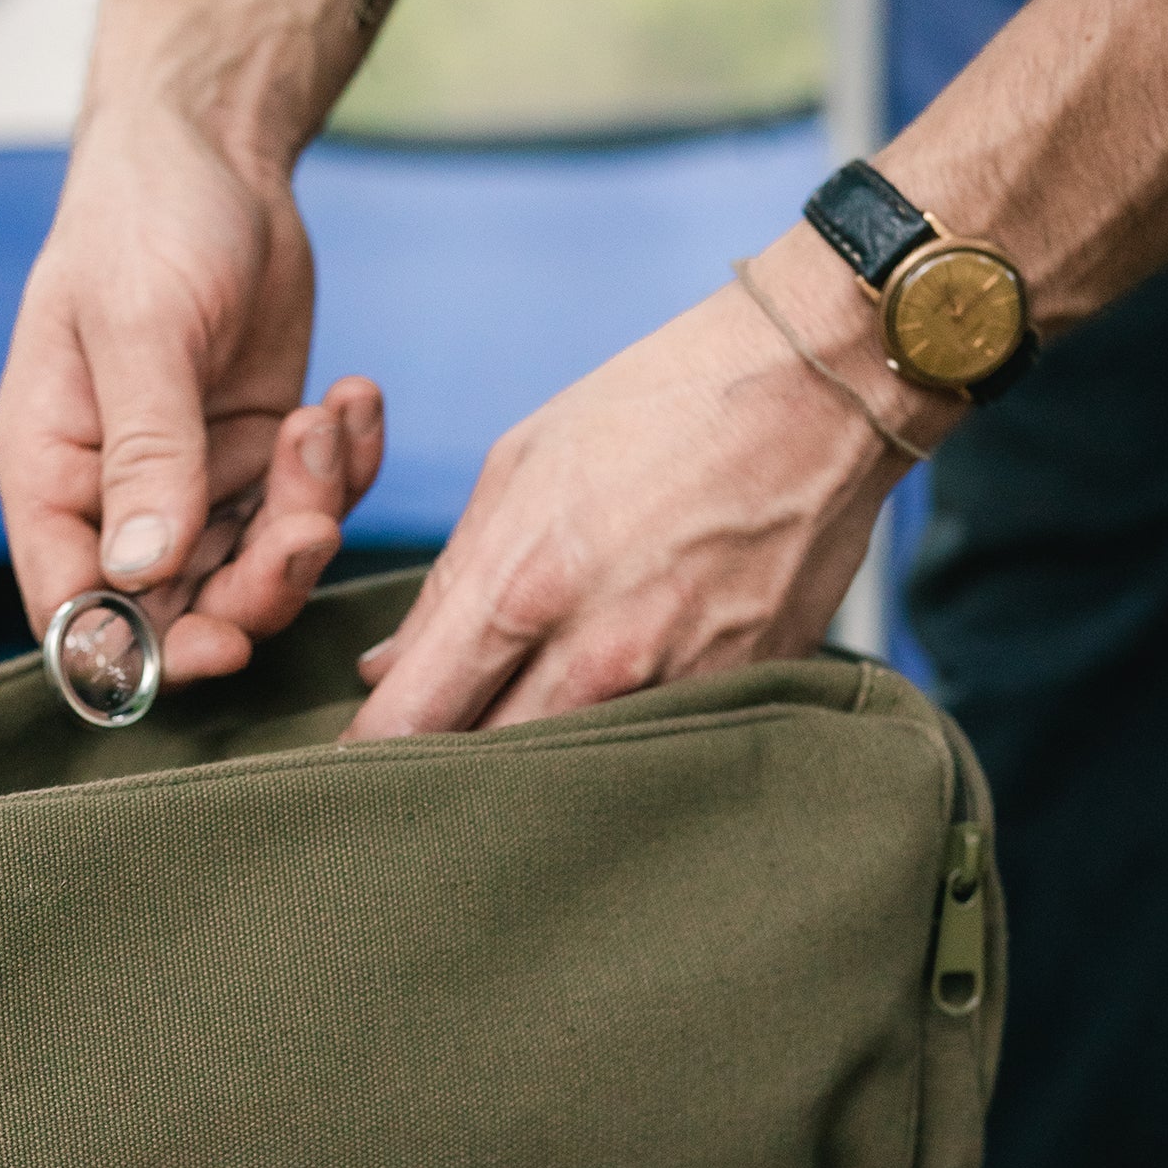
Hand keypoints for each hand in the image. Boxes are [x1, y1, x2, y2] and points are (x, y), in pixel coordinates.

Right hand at [0, 102, 383, 683]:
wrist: (214, 150)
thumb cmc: (143, 221)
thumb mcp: (140, 328)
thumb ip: (144, 451)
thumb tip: (138, 573)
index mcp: (54, 473)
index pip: (75, 611)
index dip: (138, 653)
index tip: (222, 642)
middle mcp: (118, 497)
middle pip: (180, 611)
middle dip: (255, 587)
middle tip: (311, 526)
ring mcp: (196, 483)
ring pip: (259, 568)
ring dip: (311, 513)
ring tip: (327, 415)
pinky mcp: (263, 457)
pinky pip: (312, 507)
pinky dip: (347, 469)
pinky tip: (353, 396)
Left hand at [346, 269, 930, 739]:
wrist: (817, 383)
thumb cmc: (656, 407)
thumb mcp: (522, 466)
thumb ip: (451, 583)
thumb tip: (387, 667)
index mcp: (526, 584)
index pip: (415, 720)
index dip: (370, 756)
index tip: (349, 770)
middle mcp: (599, 653)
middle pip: (485, 775)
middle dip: (441, 782)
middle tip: (417, 778)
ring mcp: (680, 684)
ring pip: (571, 784)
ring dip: (529, 784)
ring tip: (505, 769)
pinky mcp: (745, 694)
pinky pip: (657, 759)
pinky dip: (619, 760)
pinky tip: (604, 741)